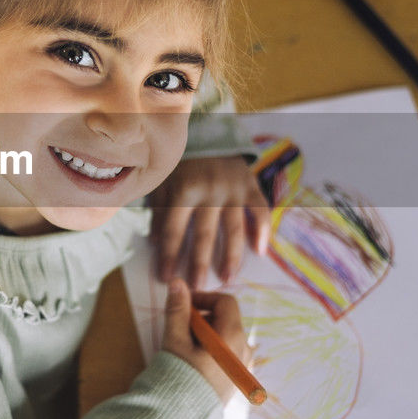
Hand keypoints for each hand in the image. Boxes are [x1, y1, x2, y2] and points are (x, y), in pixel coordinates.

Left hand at [149, 155, 270, 289]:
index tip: (166, 278)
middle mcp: (209, 190)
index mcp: (183, 190)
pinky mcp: (250, 184)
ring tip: (227, 278)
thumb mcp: (163, 181)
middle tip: (197, 286)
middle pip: (204, 234)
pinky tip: (260, 251)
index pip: (174, 230)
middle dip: (199, 263)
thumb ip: (159, 210)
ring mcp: (232, 188)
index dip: (169, 255)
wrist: (209, 132)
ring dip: (230, 256)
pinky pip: (260, 209)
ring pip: (233, 228)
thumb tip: (155, 241)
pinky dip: (262, 230)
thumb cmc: (181, 162)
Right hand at [161, 279, 251, 403]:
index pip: (225, 302)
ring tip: (185, 347)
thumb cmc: (179, 376)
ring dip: (206, 334)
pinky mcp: (236, 379)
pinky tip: (194, 362)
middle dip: (202, 317)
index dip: (203, 297)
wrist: (181, 417)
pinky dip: (212, 349)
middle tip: (179, 328)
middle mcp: (244, 349)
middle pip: (226, 319)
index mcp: (233, 336)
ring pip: (226, 336)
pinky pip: (228, 353)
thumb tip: (177, 282)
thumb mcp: (175, 339)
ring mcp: (242, 365)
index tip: (183, 304)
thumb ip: (177, 309)